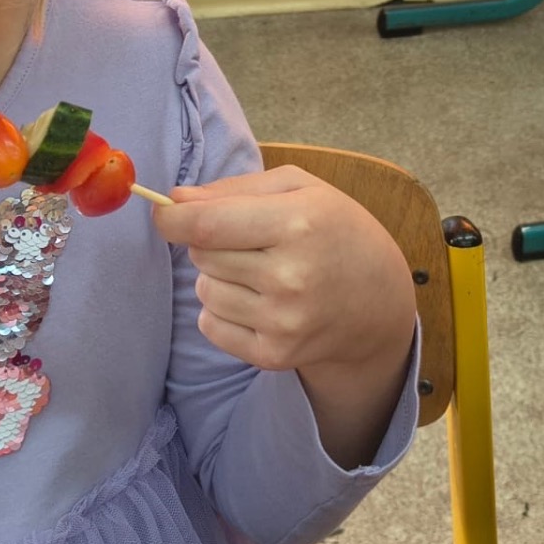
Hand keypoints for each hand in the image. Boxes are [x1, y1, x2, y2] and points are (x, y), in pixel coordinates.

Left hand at [154, 166, 416, 377]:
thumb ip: (235, 189)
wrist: (379, 301)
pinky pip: (211, 326)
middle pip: (201, 255)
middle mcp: (290, 276)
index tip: (165, 215)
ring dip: (220, 278)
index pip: (206, 224)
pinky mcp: (275, 354)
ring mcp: (283, 321)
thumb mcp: (300, 188)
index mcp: (298, 223)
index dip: (173, 219)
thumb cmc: (335, 230)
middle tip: (251, 242)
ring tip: (262, 273)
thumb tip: (175, 201)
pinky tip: (261, 302)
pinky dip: (224, 312)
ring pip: (204, 290)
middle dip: (211, 243)